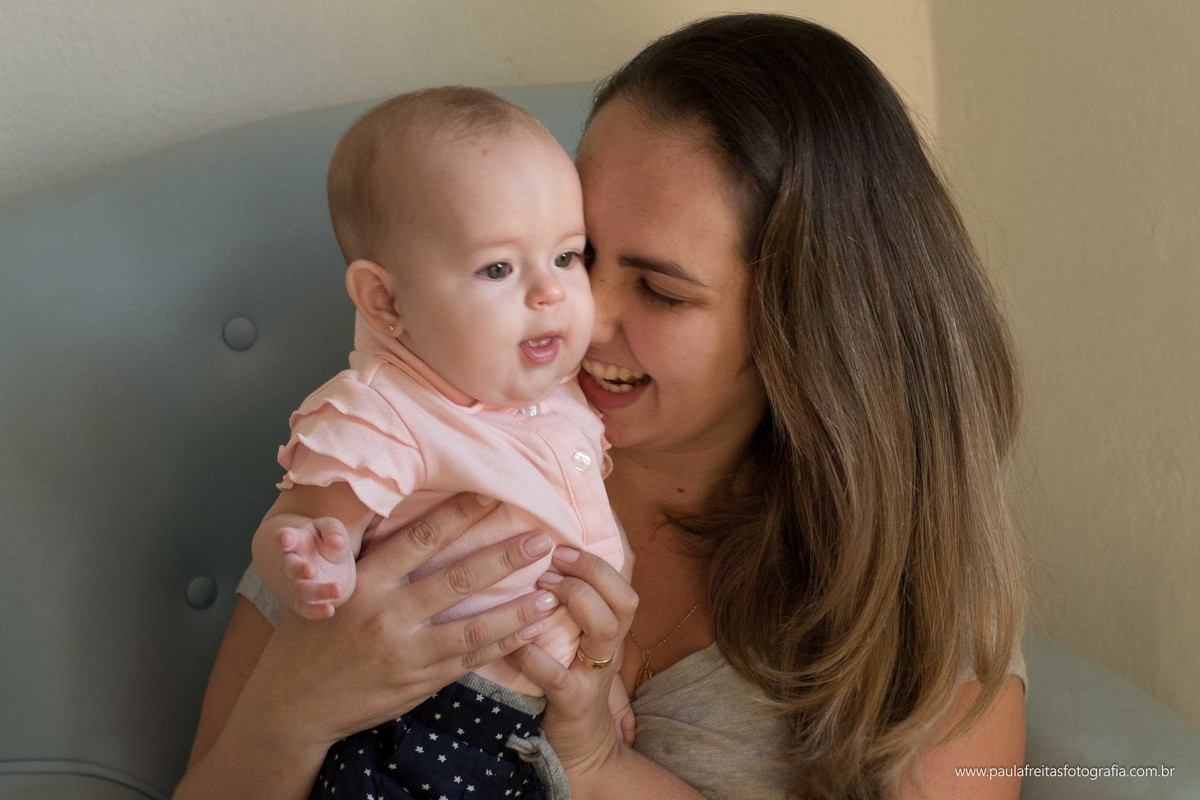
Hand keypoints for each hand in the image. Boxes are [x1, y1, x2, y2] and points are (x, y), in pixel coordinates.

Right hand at [245, 494, 564, 745]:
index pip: (418, 540)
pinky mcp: (419, 681)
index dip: (456, 515)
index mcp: (363, 583)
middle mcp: (387, 615)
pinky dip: (503, 644)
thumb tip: (387, 507)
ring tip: (551, 590)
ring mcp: (407, 652)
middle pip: (457, 579)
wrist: (292, 704)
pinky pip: (470, 659)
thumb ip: (357, 555)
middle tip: (541, 539)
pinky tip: (530, 630)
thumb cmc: (309, 636)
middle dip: (503, 557)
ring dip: (517, 608)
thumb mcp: (322, 587)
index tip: (489, 496)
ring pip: (474, 625)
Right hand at [278, 517, 355, 618]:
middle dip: (298, 570)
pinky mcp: (305, 600)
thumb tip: (337, 541)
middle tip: (311, 571)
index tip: (284, 537)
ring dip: (318, 591)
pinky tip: (330, 610)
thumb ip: (333, 531)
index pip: (286, 537)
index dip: (283, 537)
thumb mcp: (333, 529)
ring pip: (301, 590)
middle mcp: (293, 562)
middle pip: (289, 567)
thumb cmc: (329, 540)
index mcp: (297, 540)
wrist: (333, 564)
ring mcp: (298, 583)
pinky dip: (315, 611)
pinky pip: (305, 609)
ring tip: (337, 589)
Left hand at [507, 545, 638, 776]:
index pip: (626, 574)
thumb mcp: (574, 634)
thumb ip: (565, 598)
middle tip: (553, 557)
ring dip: (576, 600)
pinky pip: (558, 675)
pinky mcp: (573, 702)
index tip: (572, 522)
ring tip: (542, 587)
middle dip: (592, 569)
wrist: (583, 749)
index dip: (609, 543)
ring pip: (606, 628)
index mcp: (611, 623)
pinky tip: (514, 643)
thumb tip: (536, 547)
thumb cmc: (569, 678)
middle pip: (625, 597)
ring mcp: (595, 674)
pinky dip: (534, 656)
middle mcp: (610, 645)